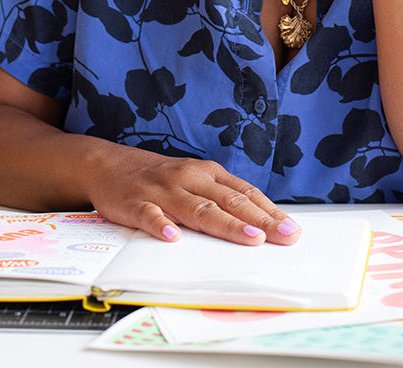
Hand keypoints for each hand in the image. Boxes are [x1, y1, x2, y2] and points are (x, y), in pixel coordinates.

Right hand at [87, 143, 301, 244]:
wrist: (110, 165)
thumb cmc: (161, 179)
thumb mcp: (195, 182)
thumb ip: (222, 200)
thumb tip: (261, 225)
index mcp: (206, 174)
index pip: (244, 193)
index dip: (269, 212)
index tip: (292, 230)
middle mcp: (189, 179)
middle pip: (229, 201)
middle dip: (260, 220)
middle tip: (284, 237)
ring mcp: (163, 191)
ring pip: (198, 209)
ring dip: (226, 224)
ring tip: (250, 238)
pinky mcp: (136, 203)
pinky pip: (150, 215)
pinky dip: (161, 225)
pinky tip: (172, 237)